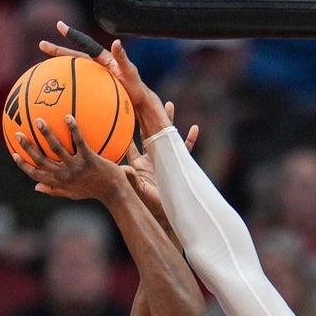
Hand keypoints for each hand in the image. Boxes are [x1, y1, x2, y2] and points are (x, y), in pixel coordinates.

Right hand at [12, 115, 127, 201]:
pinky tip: (68, 116)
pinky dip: (74, 129)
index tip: (13, 154)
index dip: (23, 165)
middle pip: (41, 160)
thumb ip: (54, 190)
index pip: (36, 174)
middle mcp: (65, 175)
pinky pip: (80, 141)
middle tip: (18, 133)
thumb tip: (36, 187)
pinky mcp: (90, 159)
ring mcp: (77, 167)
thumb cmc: (93, 191)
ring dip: (46, 134)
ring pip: (57, 149)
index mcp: (59, 182)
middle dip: (28, 147)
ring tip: (39, 120)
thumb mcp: (72, 194)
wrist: (114, 192)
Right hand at [41, 23, 170, 136]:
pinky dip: (67, 86)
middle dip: (58, 50)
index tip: (59, 27)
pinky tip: (57, 93)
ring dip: (59, 68)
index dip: (73, 35)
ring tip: (43, 67)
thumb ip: (123, 57)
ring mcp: (94, 76)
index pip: (85, 44)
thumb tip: (116, 42)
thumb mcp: (130, 72)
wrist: (138, 100)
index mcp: (102, 58)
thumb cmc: (135, 87)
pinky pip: (77, 84)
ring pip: (73, 70)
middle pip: (73, 55)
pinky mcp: (93, 86)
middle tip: (41, 44)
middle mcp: (96, 64)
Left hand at [122, 101, 198, 221]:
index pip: (130, 143)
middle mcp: (152, 158)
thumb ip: (132, 179)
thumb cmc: (152, 206)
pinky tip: (194, 127)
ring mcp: (166, 160)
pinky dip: (190, 139)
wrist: (169, 214)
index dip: (125, 130)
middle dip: (147, 117)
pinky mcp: (179, 165)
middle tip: (144, 101)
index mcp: (140, 163)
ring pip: (167, 136)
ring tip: (170, 104)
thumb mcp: (141, 191)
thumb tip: (122, 169)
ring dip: (169, 121)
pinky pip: (186, 149)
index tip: (121, 114)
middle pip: (149, 133)